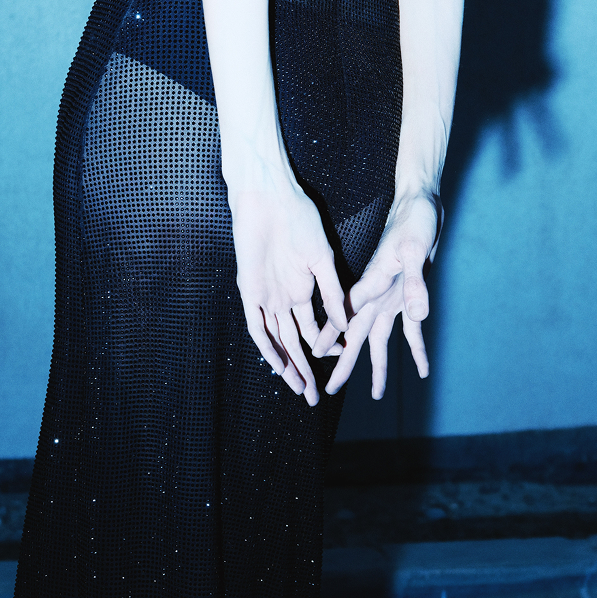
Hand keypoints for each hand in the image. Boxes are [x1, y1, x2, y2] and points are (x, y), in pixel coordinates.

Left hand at [230, 177, 349, 406]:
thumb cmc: (299, 219)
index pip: (313, 329)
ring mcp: (266, 296)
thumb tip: (346, 324)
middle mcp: (283, 297)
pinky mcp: (250, 291)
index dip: (325, 349)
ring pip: (276, 340)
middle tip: (314, 398)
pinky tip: (279, 366)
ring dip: (288, 366)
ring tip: (300, 390)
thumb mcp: (322, 259)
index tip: (340, 365)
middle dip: (304, 370)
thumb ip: (333, 292)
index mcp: (302, 288)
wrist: (271, 199)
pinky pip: (257, 326)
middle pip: (293, 343)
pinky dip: (268, 347)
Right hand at [323, 190, 440, 401]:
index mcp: (372, 282)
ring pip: (379, 340)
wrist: (421, 203)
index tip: (313, 355)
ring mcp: (391, 298)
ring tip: (375, 394)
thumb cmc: (416, 220)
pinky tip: (421, 369)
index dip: (329, 334)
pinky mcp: (408, 297)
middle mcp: (376, 295)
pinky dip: (416, 350)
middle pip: (357, 335)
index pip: (346, 314)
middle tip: (330, 389)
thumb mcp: (416, 248)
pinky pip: (411, 332)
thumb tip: (419, 316)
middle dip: (344, 362)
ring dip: (377, 366)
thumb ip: (415, 282)